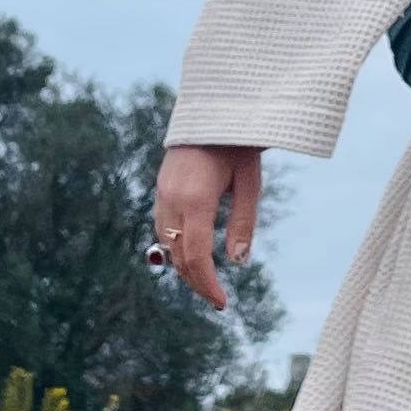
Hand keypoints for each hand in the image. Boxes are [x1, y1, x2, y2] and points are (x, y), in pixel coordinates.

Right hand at [152, 142, 261, 310]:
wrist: (213, 107)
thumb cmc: (238, 144)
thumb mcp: (249, 183)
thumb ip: (243, 223)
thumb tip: (238, 262)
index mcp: (196, 199)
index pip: (196, 255)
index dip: (207, 284)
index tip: (221, 303)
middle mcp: (172, 198)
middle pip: (177, 255)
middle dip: (195, 280)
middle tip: (216, 298)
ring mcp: (162, 192)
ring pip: (166, 243)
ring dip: (183, 265)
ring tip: (205, 279)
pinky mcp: (161, 187)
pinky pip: (162, 226)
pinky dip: (174, 245)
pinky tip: (190, 253)